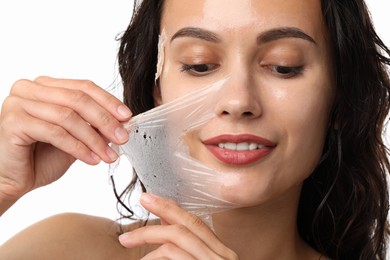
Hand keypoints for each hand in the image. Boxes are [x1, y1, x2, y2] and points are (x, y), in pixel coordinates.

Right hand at [0, 76, 130, 203]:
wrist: (12, 180)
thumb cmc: (41, 158)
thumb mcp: (76, 138)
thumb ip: (95, 126)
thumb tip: (124, 122)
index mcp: (46, 86)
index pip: (84, 87)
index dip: (109, 101)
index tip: (128, 117)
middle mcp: (30, 88)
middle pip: (78, 99)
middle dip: (105, 120)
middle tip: (123, 138)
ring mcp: (18, 102)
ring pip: (68, 116)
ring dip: (94, 138)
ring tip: (109, 155)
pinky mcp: (13, 121)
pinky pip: (55, 132)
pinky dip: (78, 147)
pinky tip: (92, 160)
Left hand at [119, 193, 238, 259]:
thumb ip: (183, 246)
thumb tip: (164, 221)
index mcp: (221, 254)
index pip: (197, 223)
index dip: (173, 208)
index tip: (152, 199)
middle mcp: (224, 257)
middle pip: (190, 223)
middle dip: (164, 208)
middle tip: (143, 199)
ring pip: (179, 236)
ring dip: (149, 234)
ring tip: (127, 241)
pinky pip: (175, 254)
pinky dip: (156, 254)